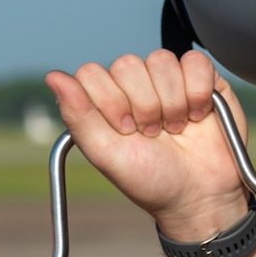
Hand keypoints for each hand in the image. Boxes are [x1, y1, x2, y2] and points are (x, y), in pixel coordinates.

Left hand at [47, 50, 250, 241]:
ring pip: (161, 60)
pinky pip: (195, 61)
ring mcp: (168, 78)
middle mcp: (135, 84)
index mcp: (106, 99)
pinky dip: (197, 92)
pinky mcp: (203, 77)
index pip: (92, 73)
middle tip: (152, 133)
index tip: (125, 130)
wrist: (199, 196)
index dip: (110, 100)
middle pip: (127, 64)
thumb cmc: (151, 180)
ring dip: (172, 102)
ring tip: (176, 128)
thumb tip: (52, 76)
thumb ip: (78, 114)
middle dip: (143, 105)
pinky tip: (197, 115)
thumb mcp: (105, 153)